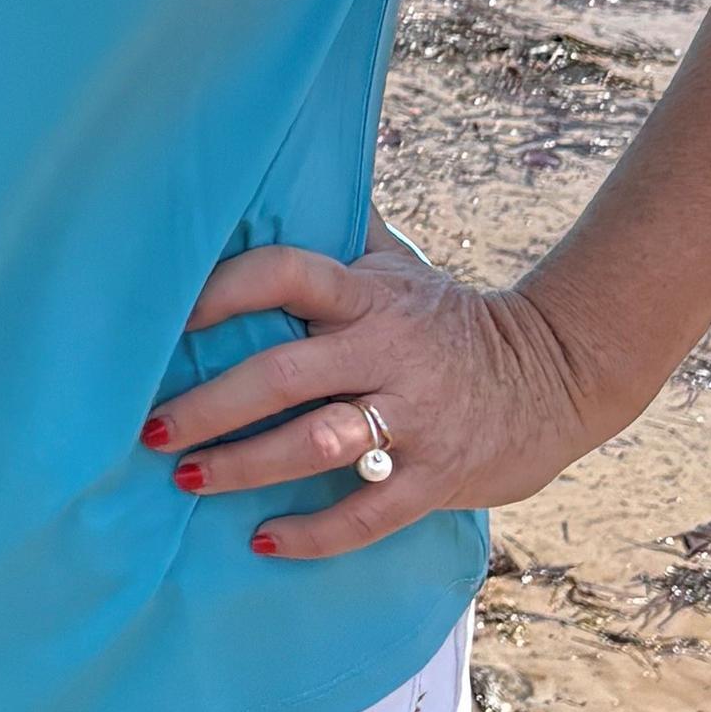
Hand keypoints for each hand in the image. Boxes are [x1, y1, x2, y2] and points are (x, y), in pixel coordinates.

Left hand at [146, 232, 613, 561]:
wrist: (557, 372)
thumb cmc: (449, 319)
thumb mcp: (400, 266)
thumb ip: (341, 233)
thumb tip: (277, 171)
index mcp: (368, 296)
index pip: (287, 275)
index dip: (226, 291)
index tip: (172, 318)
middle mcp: (386, 352)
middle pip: (283, 374)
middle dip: (209, 406)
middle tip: (153, 430)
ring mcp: (413, 417)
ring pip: (317, 444)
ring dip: (245, 466)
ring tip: (188, 480)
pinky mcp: (436, 476)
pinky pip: (366, 513)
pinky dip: (312, 533)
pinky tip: (263, 540)